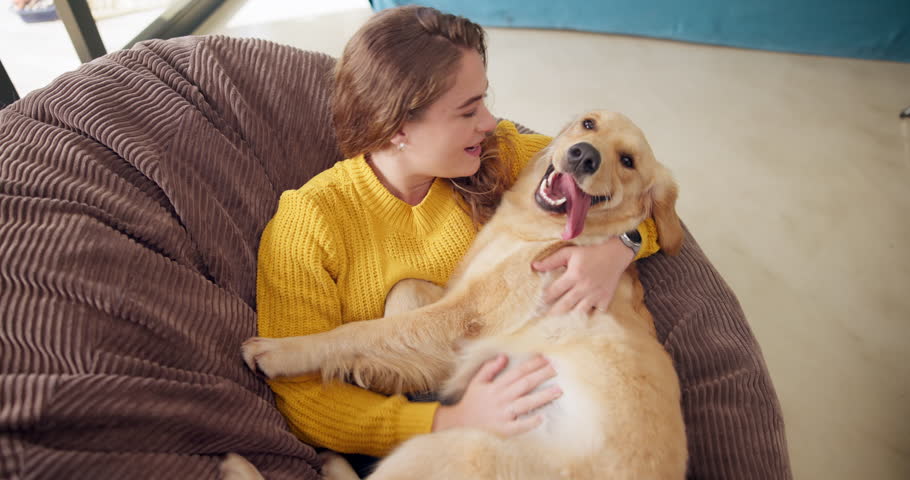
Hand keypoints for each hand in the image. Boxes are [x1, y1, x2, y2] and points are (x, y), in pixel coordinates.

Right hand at [432, 354, 560, 436]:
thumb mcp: (477, 382)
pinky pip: (519, 426)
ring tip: (558, 390)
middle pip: (524, 384)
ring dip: (542, 396)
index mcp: (496, 386)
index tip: (547, 358)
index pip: (517, 372)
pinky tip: (542, 418)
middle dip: (542, 375)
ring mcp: (503, 414)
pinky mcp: (504, 429)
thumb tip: (504, 356)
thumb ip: (489, 368)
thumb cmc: (471, 403)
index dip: (532, 364)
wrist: (459, 425)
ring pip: (525, 403)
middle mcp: (501, 398)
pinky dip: (530, 422)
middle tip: (558, 368)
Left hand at [531, 237, 633, 313]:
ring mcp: (595, 295)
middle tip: (541, 320)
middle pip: (564, 306)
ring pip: (578, 312)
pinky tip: (579, 322)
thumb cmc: (590, 253)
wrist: (615, 255)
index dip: (543, 300)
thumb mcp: (570, 252)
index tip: (535, 307)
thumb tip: (534, 266)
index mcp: (574, 275)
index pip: (554, 291)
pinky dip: (588, 317)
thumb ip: (552, 260)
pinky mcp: (605, 300)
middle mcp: (584, 287)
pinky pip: (595, 314)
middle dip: (551, 314)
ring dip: (568, 318)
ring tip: (557, 325)